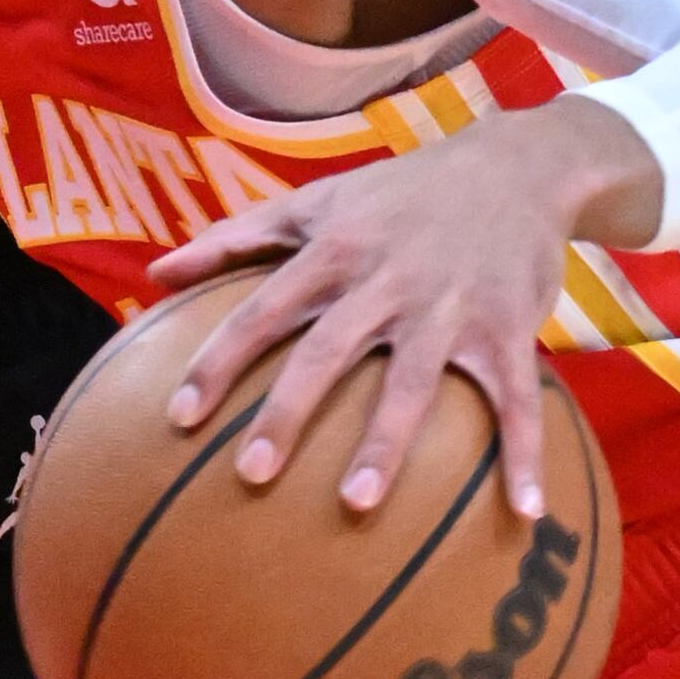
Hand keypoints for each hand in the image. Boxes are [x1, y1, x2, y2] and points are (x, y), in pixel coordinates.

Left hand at [146, 91, 648, 516]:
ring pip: (412, 381)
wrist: (517, 166)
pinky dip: (523, 454)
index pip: (262, 310)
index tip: (179, 416)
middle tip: (251, 474)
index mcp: (334, 250)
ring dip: (385, 442)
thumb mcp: (316, 201)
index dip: (218, 361)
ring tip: (355, 503)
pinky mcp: (508, 328)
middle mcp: (386, 279)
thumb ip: (235, 236)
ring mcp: (449, 306)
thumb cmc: (400, 194)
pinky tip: (523, 512)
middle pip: (327, 351)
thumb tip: (156, 273)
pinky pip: (518, 399)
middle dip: (288, 411)